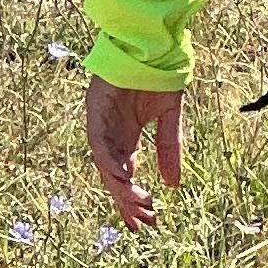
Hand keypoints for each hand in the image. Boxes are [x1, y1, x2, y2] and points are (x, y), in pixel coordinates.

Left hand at [85, 75, 185, 229]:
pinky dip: (109, 158)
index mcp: (127, 136)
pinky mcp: (95, 108)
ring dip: (118, 184)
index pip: (125, 175)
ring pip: (103, 161)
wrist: (153, 45)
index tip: (146, 222)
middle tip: (142, 221)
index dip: (132, 198)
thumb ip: (169, 148)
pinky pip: (97, 139)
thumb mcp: (169, 118)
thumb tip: (173, 186)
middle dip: (126, 199)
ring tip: (136, 203)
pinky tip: (123, 174)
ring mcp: (101, 121)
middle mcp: (111, 133)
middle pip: (113, 174)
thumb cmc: (158, 76)